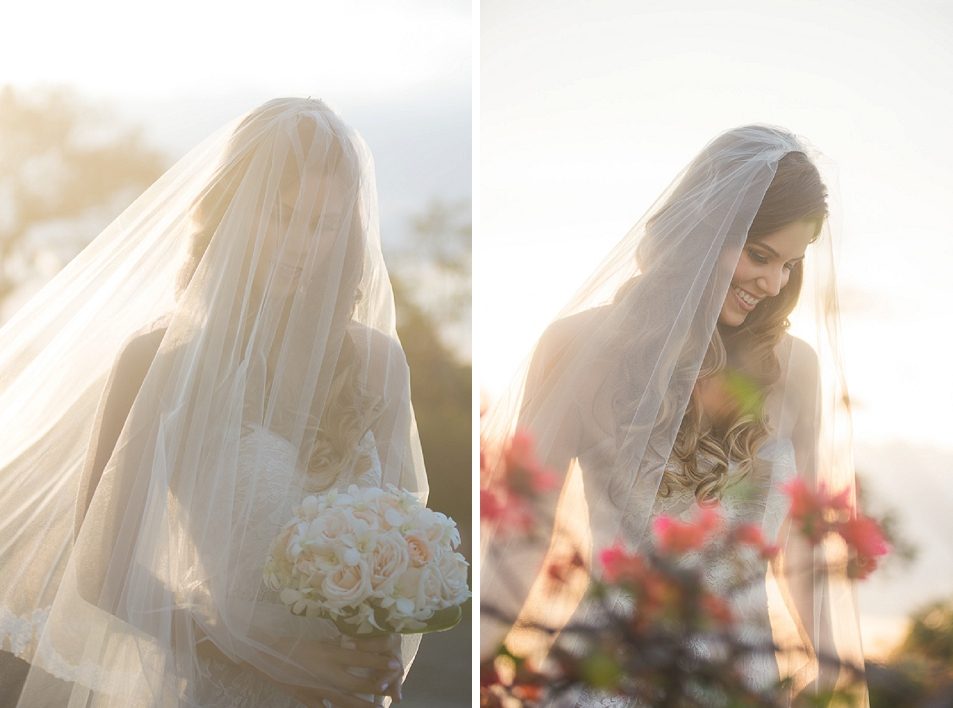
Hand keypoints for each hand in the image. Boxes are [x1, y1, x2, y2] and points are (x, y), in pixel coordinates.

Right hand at [268, 633, 403, 706]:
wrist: (266, 656)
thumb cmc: (294, 645)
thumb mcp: (319, 640)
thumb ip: (338, 645)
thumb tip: (357, 644)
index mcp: (331, 653)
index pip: (361, 658)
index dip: (380, 661)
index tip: (396, 664)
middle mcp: (327, 672)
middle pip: (358, 683)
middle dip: (377, 686)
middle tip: (393, 689)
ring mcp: (318, 688)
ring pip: (345, 701)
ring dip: (363, 706)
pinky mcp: (308, 699)